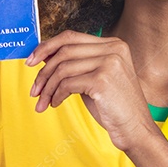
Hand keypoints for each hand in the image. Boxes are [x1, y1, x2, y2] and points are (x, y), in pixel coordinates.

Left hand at [26, 30, 160, 151]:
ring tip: (43, 102)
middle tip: (34, 90)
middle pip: (64, 51)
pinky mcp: (102, 80)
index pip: (71, 36)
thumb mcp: (93, 78)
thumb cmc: (114, 107)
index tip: (31, 60)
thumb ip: (75, 65)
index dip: (47, 47)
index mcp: (114, 44)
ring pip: (63, 68)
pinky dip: (56, 95)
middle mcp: (113, 49)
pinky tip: (56, 104)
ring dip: (47, 87)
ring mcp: (109, 63)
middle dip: (43, 71)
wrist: (135, 130)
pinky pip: (67, 84)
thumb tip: (43, 56)